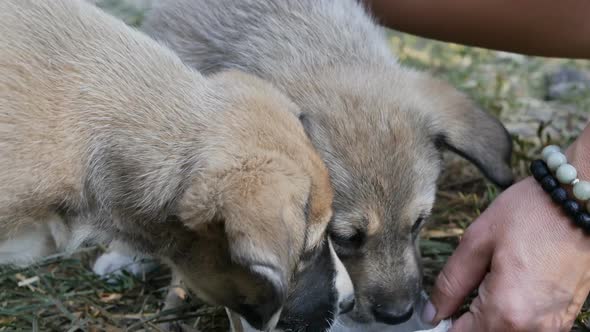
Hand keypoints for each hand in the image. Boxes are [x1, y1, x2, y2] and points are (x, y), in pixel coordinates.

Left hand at [423, 152, 589, 330]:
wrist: (581, 200)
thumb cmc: (531, 213)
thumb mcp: (477, 241)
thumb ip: (451, 283)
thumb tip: (432, 313)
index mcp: (506, 311)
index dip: (444, 324)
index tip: (438, 310)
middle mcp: (533, 328)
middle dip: (467, 322)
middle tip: (464, 291)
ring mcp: (553, 327)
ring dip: (489, 320)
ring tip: (487, 285)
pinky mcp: (565, 319)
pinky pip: (528, 330)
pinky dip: (511, 317)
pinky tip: (509, 288)